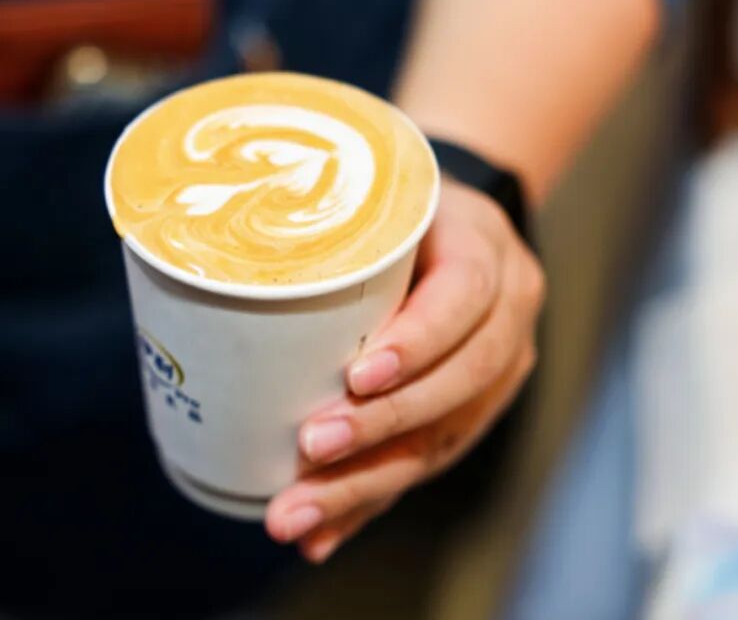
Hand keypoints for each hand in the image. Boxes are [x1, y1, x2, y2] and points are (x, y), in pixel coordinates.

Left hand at [264, 177, 544, 561]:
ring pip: (442, 438)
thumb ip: (337, 233)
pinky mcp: (475, 412)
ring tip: (297, 515)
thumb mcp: (379, 202)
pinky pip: (426, 461)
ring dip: (366, 484)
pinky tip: (323, 536)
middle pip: (458, 382)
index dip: (416, 342)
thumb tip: (229, 272)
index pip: (463, 299)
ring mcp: (501, 371)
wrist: (459, 229)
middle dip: (381, 427)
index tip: (356, 376)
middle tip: (309, 450)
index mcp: (486, 249)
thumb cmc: (399, 210)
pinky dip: (370, 502)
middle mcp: (508, 314)